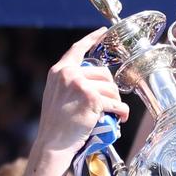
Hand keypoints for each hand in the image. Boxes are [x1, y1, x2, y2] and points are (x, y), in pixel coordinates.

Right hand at [35, 28, 124, 155]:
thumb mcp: (55, 95)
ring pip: (111, 89)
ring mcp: (81, 86)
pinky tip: (121, 118)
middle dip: (110, 88)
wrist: (53, 143)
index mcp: (59, 71)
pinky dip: (122, 113)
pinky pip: (116, 104)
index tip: (103, 32)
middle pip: (103, 72)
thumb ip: (69, 82)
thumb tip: (94, 79)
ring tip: (111, 113)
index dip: (92, 39)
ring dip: (116, 102)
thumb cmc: (56, 124)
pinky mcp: (92, 99)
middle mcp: (69, 74)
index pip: (78, 49)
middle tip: (109, 103)